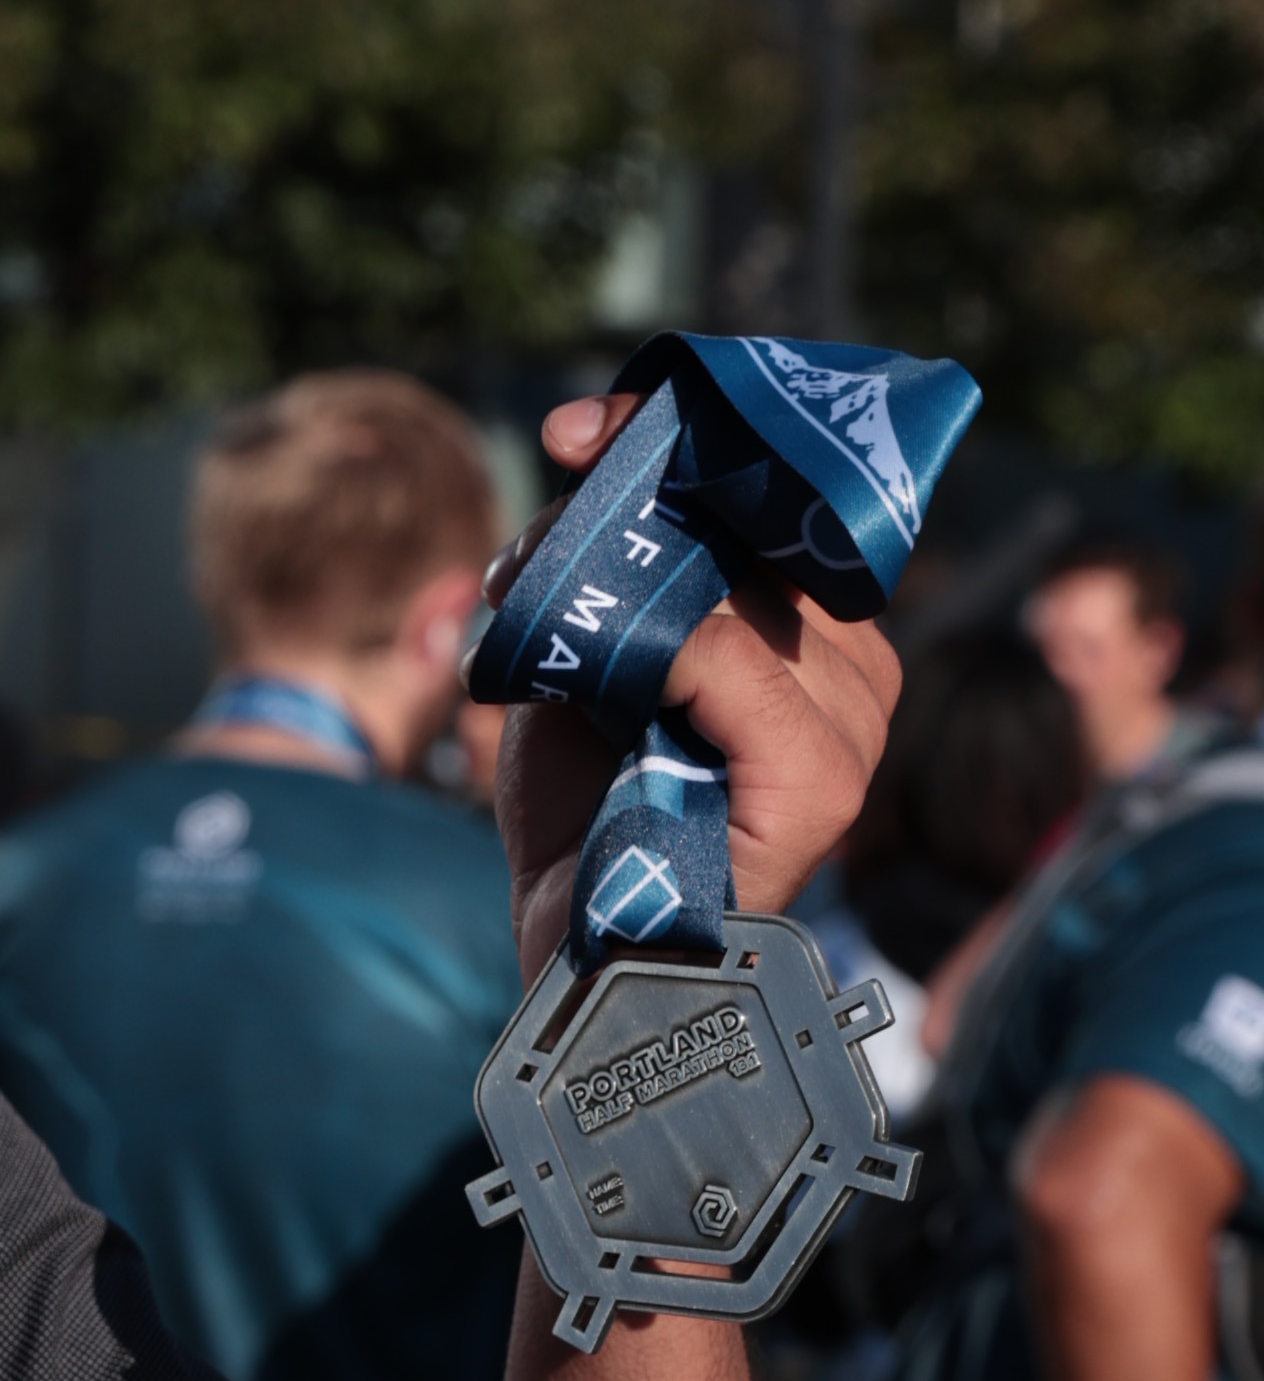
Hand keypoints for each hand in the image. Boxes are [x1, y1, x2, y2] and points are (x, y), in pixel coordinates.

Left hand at [487, 389, 903, 960]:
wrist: (580, 956)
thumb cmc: (584, 814)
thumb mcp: (587, 656)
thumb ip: (607, 559)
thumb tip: (585, 451)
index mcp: (819, 635)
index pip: (776, 495)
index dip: (683, 440)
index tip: (579, 424)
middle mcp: (854, 671)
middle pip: (756, 524)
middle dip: (630, 490)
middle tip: (542, 490)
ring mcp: (851, 726)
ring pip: (740, 580)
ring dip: (613, 572)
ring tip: (527, 608)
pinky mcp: (822, 781)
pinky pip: (733, 657)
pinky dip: (650, 642)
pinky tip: (596, 669)